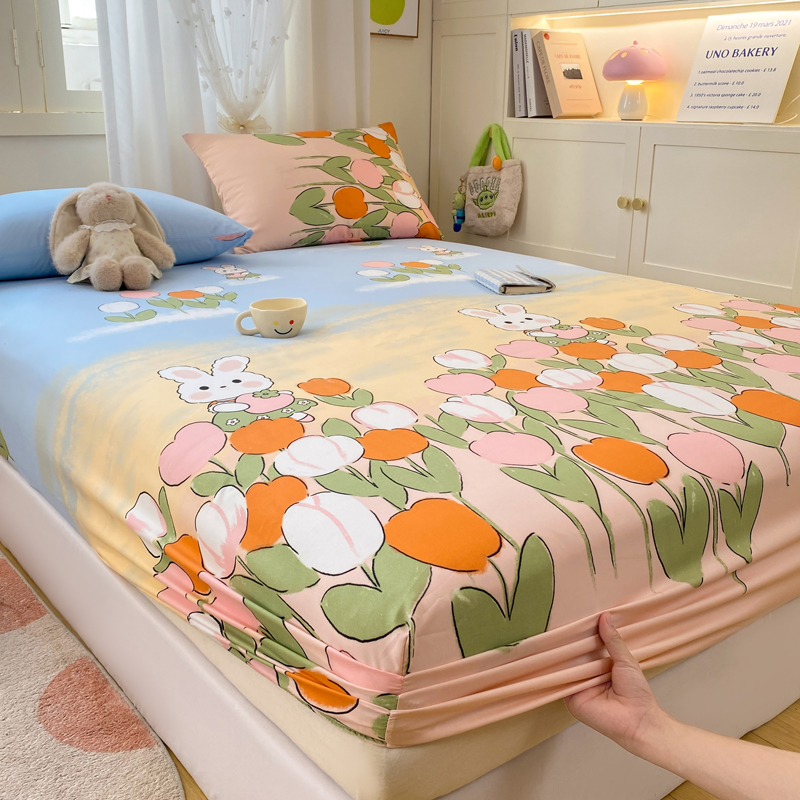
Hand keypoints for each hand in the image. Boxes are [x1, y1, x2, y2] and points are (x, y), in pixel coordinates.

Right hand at [565, 613, 663, 751]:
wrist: (638, 721)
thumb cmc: (637, 692)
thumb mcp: (626, 660)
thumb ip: (613, 640)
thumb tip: (604, 616)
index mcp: (599, 665)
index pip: (586, 647)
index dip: (581, 634)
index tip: (573, 616)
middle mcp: (586, 674)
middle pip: (573, 656)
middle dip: (568, 642)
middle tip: (558, 621)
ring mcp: (577, 686)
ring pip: (565, 667)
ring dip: (561, 655)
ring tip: (552, 634)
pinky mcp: (570, 698)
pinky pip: (561, 682)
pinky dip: (558, 672)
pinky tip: (552, 657)